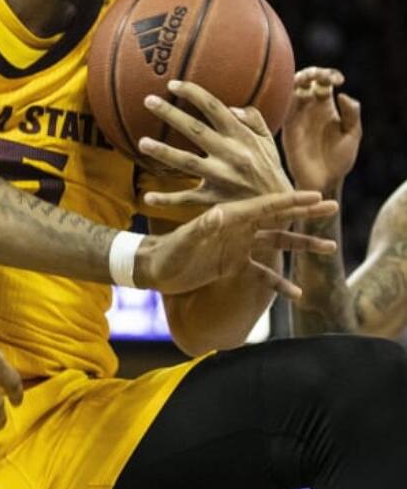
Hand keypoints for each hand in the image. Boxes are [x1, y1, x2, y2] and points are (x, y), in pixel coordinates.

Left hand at [136, 189, 337, 297]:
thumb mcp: (184, 240)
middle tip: (333, 206)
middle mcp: (238, 229)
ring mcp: (238, 247)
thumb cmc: (166, 252)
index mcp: (229, 218)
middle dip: (305, 214)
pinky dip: (279, 283)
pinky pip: (262, 274)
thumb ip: (202, 228)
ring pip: (278, 244)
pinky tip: (297, 294)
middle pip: (278, 219)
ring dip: (302, 245)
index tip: (315, 194)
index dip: (290, 200)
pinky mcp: (233, 265)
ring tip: (330, 247)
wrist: (153, 268)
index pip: (265, 206)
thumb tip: (218, 213)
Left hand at [138, 80, 291, 207]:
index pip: (215, 108)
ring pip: (188, 163)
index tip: (172, 84)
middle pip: (196, 130)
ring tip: (142, 143)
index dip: (194, 94)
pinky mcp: (216, 200)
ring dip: (164, 152)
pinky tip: (148, 197)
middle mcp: (231, 154)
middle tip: (148, 100)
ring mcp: (222, 178)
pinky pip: (188, 199)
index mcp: (242, 137)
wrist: (281, 207)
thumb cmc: (269, 168)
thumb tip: (231, 107)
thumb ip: (253, 119)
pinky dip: (168, 199)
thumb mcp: (268, 140)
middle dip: (171, 114)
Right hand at [282, 67, 360, 196]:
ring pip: (292, 90)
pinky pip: (285, 107)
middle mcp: (310, 108)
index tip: (339, 80)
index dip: (330, 75)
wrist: (324, 180)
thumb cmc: (340, 160)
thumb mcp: (353, 135)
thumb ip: (351, 114)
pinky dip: (289, 97)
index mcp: (326, 107)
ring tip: (308, 78)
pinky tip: (299, 93)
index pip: (324, 82)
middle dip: (312, 72)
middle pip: (306, 81)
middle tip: (321, 76)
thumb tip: (341, 94)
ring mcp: (297, 117)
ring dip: (299, 80)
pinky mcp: (288, 127)